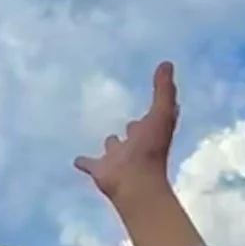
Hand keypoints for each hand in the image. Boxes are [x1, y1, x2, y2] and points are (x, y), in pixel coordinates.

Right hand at [74, 62, 181, 222]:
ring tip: (109, 140)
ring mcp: (117, 159)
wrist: (135, 182)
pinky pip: (90, 164)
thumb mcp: (161, 113)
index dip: (156, 109)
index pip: (154, 118)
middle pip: (134, 134)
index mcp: (151, 133)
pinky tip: (77, 161)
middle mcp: (135, 146)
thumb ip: (163, 89)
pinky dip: (84, 162)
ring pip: (113, 149)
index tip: (156, 99)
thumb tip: (167, 63)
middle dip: (133, 129)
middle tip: (132, 123)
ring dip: (111, 146)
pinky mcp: (100, 170)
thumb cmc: (150, 148)